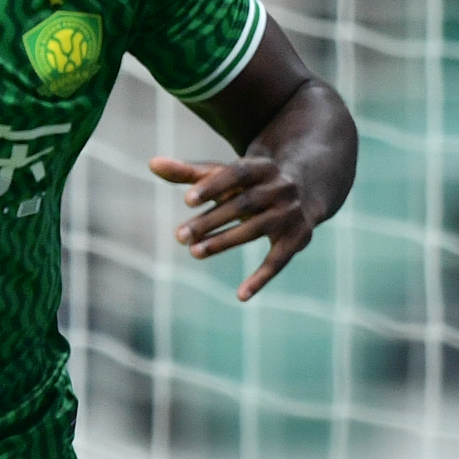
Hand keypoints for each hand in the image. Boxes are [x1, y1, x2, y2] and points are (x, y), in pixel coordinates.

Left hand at [149, 155, 316, 301]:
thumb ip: (189, 172)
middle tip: (179, 235)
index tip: (187, 200)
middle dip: (211, 220)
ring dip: (225, 242)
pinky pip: (279, 260)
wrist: (306, 187)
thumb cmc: (251, 182)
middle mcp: (280, 188)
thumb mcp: (225, 174)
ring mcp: (291, 213)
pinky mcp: (298, 238)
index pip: (236, 172)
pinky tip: (241, 295)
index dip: (213, 186)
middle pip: (243, 204)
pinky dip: (261, 278)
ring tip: (194, 252)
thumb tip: (152, 163)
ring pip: (257, 229)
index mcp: (262, 166)